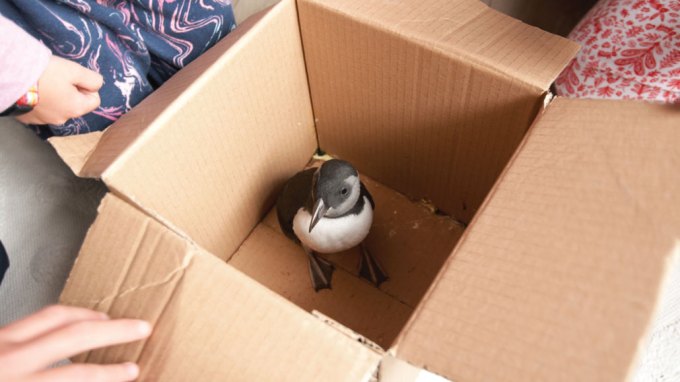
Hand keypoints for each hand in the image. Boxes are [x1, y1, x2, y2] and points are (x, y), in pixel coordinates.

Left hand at [0, 305, 151, 381]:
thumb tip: (91, 377)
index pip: (79, 375)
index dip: (110, 373)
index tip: (131, 370)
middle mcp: (12, 359)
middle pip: (76, 334)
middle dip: (115, 330)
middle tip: (141, 327)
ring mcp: (1, 341)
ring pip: (55, 315)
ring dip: (88, 316)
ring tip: (107, 319)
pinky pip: (34, 316)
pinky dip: (59, 315)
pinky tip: (68, 321)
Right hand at [17, 56, 102, 125]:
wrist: (9, 78)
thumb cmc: (44, 73)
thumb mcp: (74, 70)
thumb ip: (92, 79)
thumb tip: (97, 85)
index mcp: (76, 109)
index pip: (95, 100)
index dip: (87, 86)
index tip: (73, 78)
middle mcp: (62, 119)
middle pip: (75, 103)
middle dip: (70, 91)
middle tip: (56, 78)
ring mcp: (43, 121)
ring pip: (58, 107)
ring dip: (54, 96)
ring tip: (42, 83)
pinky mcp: (27, 118)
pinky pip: (41, 109)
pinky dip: (39, 101)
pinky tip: (32, 90)